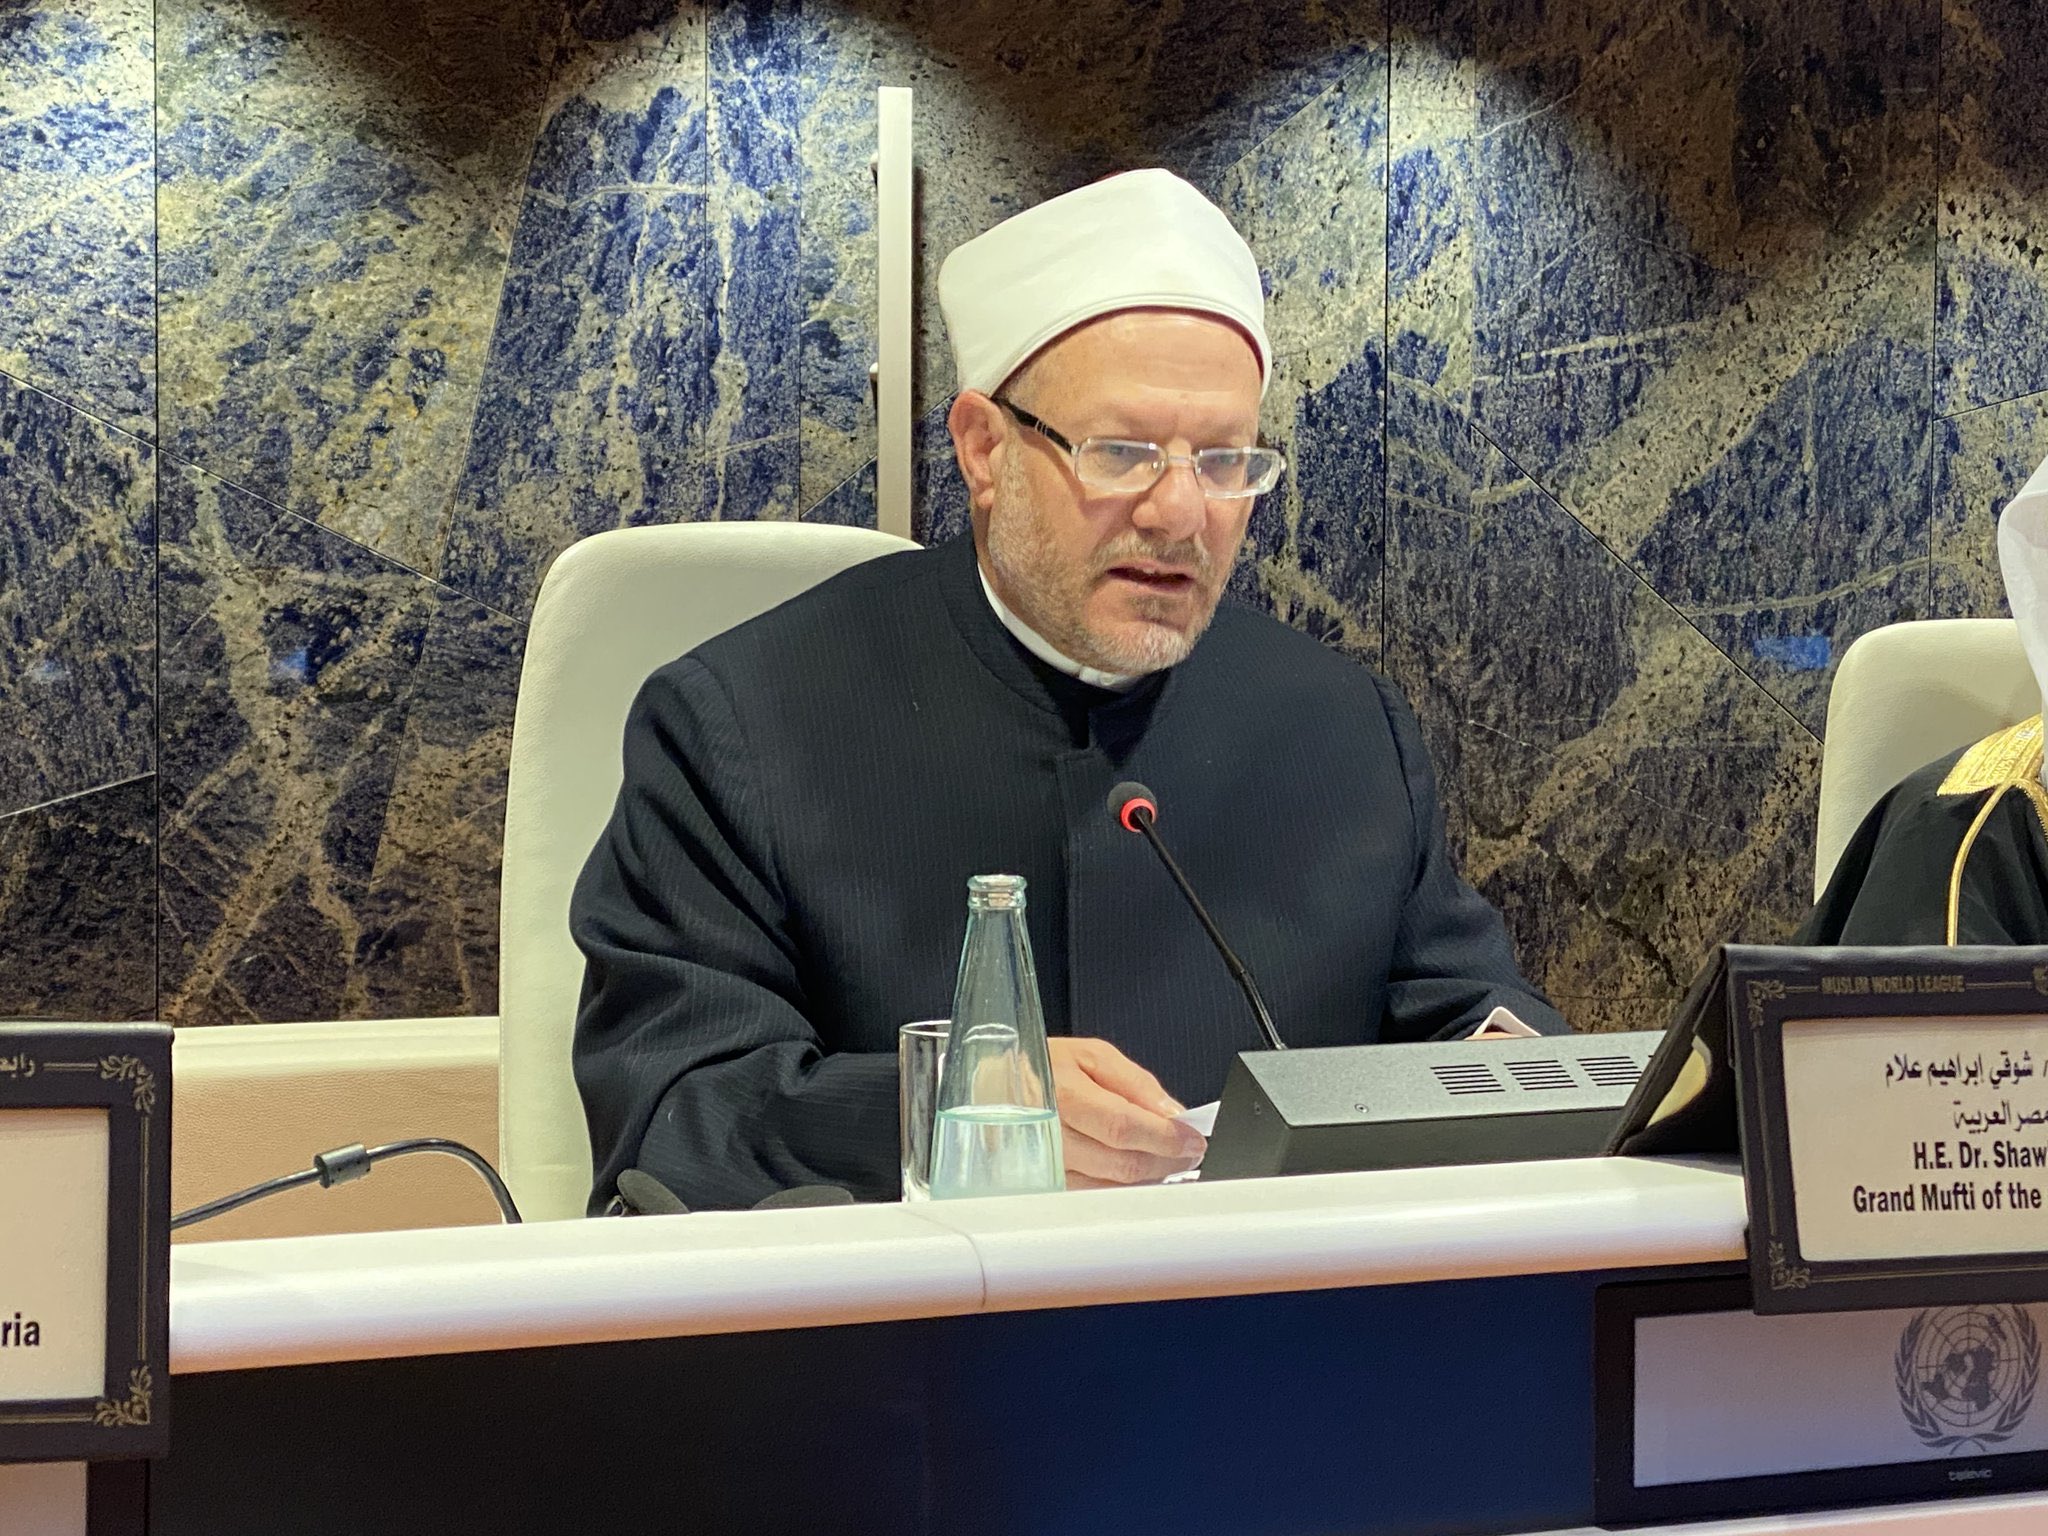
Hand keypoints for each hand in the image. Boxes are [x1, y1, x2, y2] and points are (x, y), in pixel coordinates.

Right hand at [1048, 1037, 1206, 1189]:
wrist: (991, 1088)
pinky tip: (1135, 1173)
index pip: (1125, 1126)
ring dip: (1148, 1178)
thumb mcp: (1090, 1055)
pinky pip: (1093, 1197)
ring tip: (1165, 1160)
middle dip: (1166, 1161)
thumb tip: (1172, 1113)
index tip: (1192, 1139)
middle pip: (1122, 1164)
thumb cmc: (1039, 1067)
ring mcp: (1046, 1168)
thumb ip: (1135, 1083)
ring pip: (1111, 1188)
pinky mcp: (1045, 1187)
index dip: (1165, 1137)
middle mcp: (1050, 1136)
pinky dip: (1122, 1188)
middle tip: (1188, 1151)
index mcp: (1062, 1094)